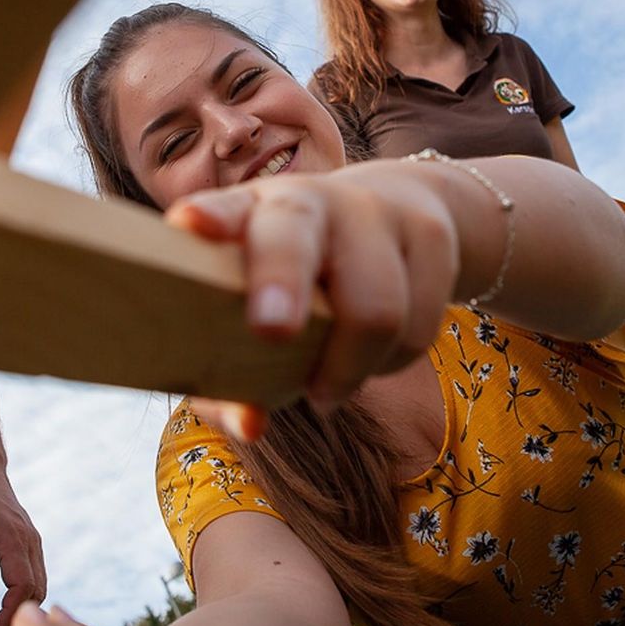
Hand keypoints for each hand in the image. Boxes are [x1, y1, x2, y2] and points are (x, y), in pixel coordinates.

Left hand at [0, 460, 46, 625]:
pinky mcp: (31, 543)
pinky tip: (7, 610)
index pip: (21, 585)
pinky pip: (36, 576)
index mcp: (12, 536)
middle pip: (36, 591)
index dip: (8, 614)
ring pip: (40, 586)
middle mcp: (30, 540)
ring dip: (23, 609)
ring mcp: (34, 541)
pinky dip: (25, 596)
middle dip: (17, 619)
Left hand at [168, 159, 459, 408]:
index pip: (227, 207)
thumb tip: (250, 425)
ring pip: (375, 307)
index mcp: (252, 213)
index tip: (193, 224)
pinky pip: (417, 329)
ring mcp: (375, 212)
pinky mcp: (430, 236)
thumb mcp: (262, 307)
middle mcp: (310, 200)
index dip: (213, 217)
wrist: (400, 209)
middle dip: (281, 280)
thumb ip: (235, 375)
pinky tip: (372, 355)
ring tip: (328, 386)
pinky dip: (391, 363)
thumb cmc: (302, 278)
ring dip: (349, 369)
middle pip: (295, 235)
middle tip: (271, 331)